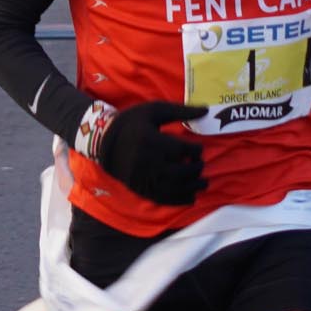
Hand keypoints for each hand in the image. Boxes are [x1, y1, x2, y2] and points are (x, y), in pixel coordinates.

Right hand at [82, 99, 208, 204]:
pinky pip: (163, 199)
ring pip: (174, 188)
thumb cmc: (132, 123)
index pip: (181, 150)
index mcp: (151, 140)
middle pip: (180, 171)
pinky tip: (191, 196)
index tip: (199, 148)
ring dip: (192, 187)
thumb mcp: (154, 110)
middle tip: (200, 164)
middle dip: (196, 169)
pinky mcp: (141, 189)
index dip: (195, 150)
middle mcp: (147, 162)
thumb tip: (206, 110)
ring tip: (203, 183)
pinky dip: (180, 200)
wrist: (104, 142)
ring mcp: (143, 178)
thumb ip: (180, 111)